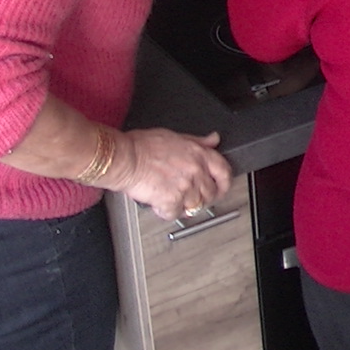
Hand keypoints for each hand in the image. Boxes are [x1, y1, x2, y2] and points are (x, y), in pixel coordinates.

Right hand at [106, 128, 231, 220]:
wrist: (124, 158)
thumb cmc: (142, 146)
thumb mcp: (174, 136)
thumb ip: (197, 141)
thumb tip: (213, 140)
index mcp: (199, 154)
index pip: (224, 171)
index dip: (225, 183)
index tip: (221, 188)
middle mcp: (195, 171)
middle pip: (211, 192)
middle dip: (203, 198)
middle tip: (191, 197)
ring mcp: (185, 187)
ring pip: (195, 206)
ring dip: (184, 205)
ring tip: (172, 199)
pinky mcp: (171, 201)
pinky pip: (175, 214)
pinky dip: (166, 212)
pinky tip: (159, 203)